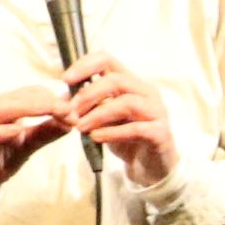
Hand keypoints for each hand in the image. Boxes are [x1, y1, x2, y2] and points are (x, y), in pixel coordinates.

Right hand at [0, 82, 76, 207]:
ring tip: (53, 113)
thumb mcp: (28, 145)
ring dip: (28, 109)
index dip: (53, 98)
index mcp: (3, 107)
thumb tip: (71, 121)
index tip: (74, 110)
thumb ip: (46, 132)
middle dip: (45, 101)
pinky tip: (19, 131)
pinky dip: (1, 131)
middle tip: (69, 110)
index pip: (29, 93)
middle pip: (16, 97)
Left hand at [63, 52, 180, 188]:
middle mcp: (145, 92)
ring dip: (98, 114)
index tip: (65, 80)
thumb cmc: (123, 136)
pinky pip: (137, 128)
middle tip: (71, 112)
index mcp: (129, 82)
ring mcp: (156, 111)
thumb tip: (63, 98)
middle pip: (115, 80)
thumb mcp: (101, 117)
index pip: (107, 60)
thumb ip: (87, 104)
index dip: (84, 66)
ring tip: (80, 127)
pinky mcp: (160, 133)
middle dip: (88, 95)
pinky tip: (96, 137)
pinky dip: (112, 132)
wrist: (147, 165)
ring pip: (127, 102)